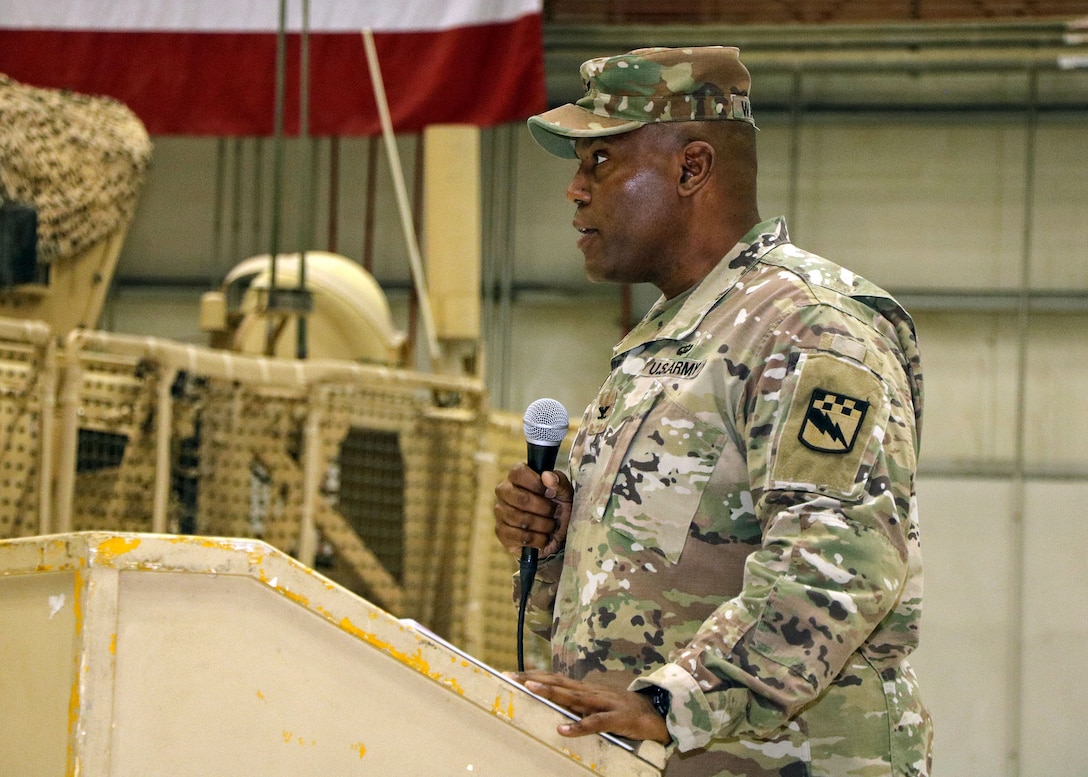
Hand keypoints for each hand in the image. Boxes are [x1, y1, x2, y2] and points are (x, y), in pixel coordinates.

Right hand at [494, 464, 572, 558]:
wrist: (557, 535)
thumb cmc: (559, 508)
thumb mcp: (565, 494)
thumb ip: (559, 482)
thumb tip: (546, 476)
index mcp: (517, 477)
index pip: (518, 472)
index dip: (537, 484)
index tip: (550, 493)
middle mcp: (504, 491)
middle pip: (520, 498)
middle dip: (544, 508)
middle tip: (554, 512)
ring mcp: (500, 511)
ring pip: (519, 519)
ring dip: (542, 525)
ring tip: (551, 526)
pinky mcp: (501, 532)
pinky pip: (517, 536)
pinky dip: (536, 539)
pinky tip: (543, 537)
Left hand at [509, 671, 669, 744]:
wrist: (658, 713)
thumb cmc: (623, 710)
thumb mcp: (597, 705)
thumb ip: (577, 704)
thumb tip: (554, 706)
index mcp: (586, 689)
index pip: (555, 679)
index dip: (534, 675)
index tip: (510, 673)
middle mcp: (591, 692)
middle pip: (558, 683)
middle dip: (534, 679)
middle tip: (510, 676)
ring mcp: (604, 703)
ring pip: (573, 697)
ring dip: (551, 693)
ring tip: (529, 689)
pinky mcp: (617, 718)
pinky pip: (595, 723)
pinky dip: (578, 726)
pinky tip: (562, 729)